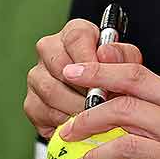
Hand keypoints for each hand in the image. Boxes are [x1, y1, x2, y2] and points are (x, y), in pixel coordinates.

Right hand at [24, 19, 144, 138]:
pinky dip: (63, 122)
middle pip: (60, 66)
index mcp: (74, 33)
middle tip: (103, 104)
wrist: (102, 103)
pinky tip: (80, 125)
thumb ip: (122, 55)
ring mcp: (37, 76)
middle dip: (85, 90)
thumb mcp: (128, 63)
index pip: (76, 38)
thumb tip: (104, 54)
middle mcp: (49, 50)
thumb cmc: (114, 78)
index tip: (103, 79)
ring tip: (95, 116)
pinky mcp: (31, 103)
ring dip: (75, 107)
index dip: (90, 60)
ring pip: (50, 91)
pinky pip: (43, 113)